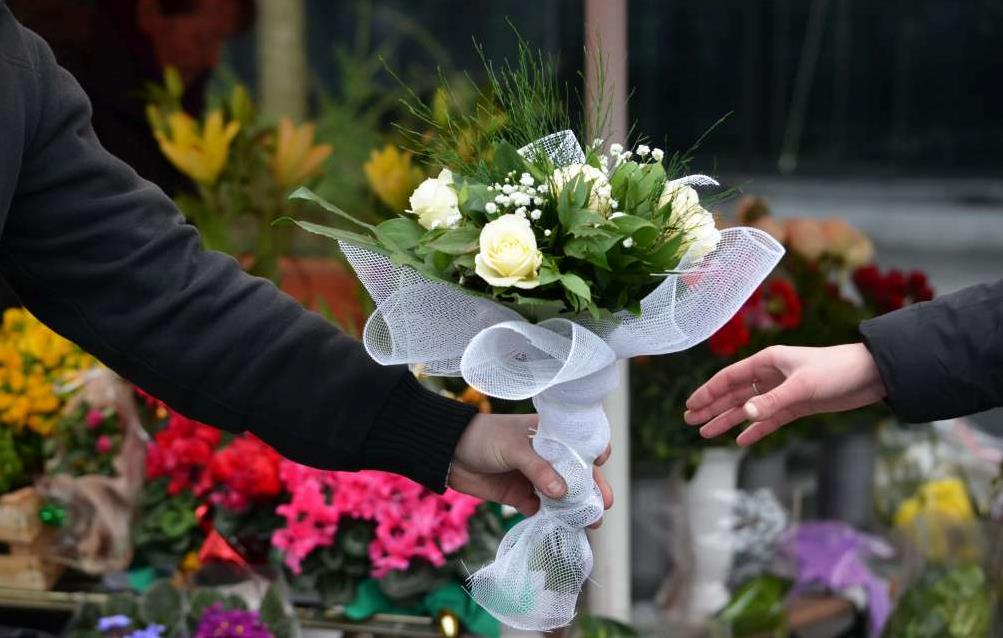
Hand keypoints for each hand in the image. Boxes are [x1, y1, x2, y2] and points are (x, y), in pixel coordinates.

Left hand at [450, 413, 613, 526]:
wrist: (448, 454)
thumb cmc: (484, 438)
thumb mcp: (514, 448)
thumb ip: (538, 469)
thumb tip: (563, 493)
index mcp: (549, 436)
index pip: (579, 443)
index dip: (594, 451)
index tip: (600, 462)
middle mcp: (546, 457)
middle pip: (576, 474)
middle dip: (591, 490)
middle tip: (602, 506)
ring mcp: (534, 478)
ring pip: (562, 496)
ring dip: (575, 509)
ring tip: (590, 523)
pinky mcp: (520, 497)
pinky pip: (542, 510)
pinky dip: (552, 520)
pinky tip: (563, 529)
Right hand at [684, 344, 886, 445]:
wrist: (871, 375)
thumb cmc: (837, 370)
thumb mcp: (803, 386)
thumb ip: (773, 402)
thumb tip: (745, 416)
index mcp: (767, 362)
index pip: (729, 378)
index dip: (708, 392)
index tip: (690, 406)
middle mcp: (771, 376)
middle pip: (733, 394)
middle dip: (711, 407)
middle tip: (689, 420)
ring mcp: (783, 392)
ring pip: (748, 409)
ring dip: (727, 420)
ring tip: (705, 433)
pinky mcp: (797, 406)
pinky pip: (769, 420)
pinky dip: (754, 430)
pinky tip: (740, 440)